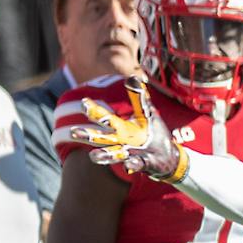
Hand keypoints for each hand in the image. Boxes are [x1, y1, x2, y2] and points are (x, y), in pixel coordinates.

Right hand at [70, 75, 184, 179]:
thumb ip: (139, 98)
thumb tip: (132, 78)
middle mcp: (122, 142)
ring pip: (114, 155)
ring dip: (104, 155)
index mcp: (121, 128)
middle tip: (74, 132)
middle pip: (103, 138)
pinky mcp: (144, 163)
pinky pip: (137, 165)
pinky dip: (132, 164)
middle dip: (89, 135)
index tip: (83, 103)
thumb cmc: (152, 132)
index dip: (95, 111)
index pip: (105, 118)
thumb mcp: (146, 114)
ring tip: (93, 156)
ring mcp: (131, 154)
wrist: (167, 156)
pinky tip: (129, 164)